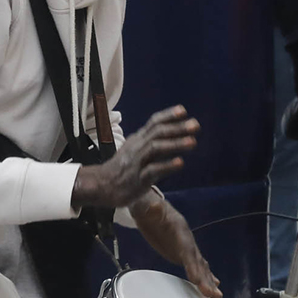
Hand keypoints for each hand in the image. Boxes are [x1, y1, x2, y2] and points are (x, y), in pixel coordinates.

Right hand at [73, 106, 198, 209]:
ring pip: (156, 148)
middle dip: (178, 128)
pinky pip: (153, 170)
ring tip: (193, 142)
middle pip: (158, 133)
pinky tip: (180, 163)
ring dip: (175, 144)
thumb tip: (169, 134)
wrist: (102, 186)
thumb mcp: (134, 150)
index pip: (154, 123)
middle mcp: (137, 148)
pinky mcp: (138, 179)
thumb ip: (150, 142)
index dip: (168, 115)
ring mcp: (137, 163)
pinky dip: (167, 166)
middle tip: (196, 125)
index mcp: (138, 140)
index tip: (184, 111)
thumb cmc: (121, 169)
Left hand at [132, 195, 220, 297]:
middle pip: (197, 262)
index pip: (187, 249)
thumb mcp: (147, 207)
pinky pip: (196, 267)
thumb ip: (151, 209)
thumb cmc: (148, 209)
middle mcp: (186, 240)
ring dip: (208, 282)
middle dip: (205, 279)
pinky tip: (211, 287)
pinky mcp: (182, 254)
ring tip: (216, 296)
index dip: (193, 264)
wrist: (150, 209)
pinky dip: (204, 278)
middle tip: (213, 294)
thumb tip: (153, 206)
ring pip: (200, 267)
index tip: (197, 279)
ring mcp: (186, 248)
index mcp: (179, 229)